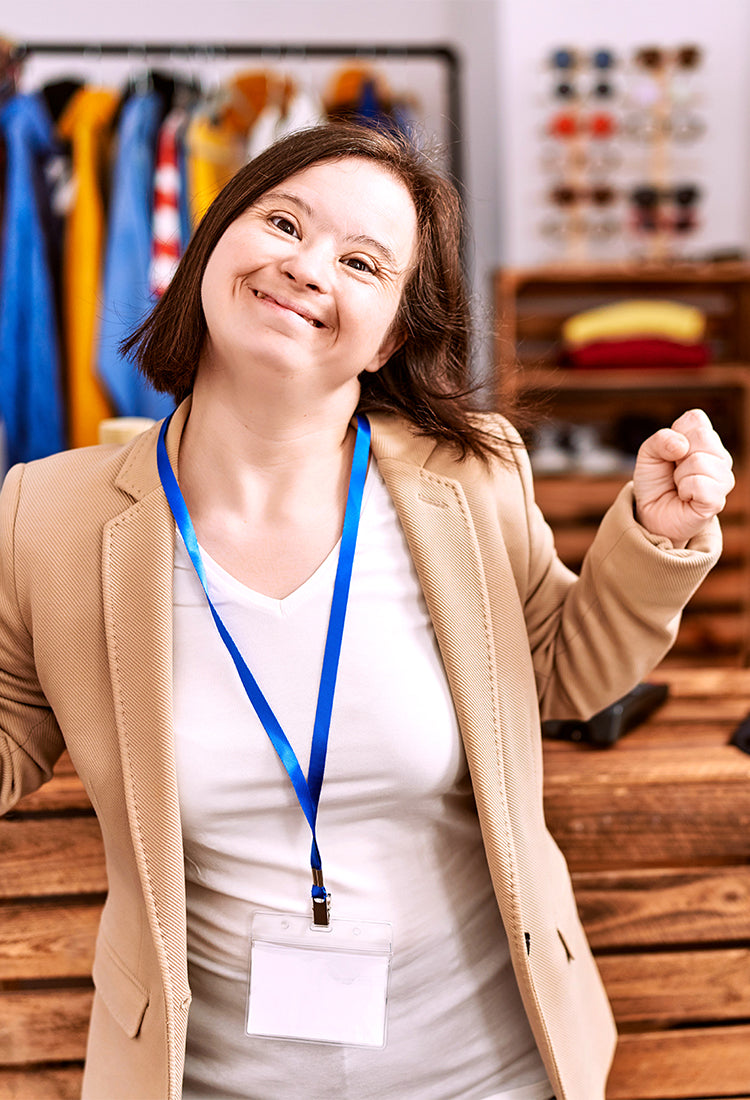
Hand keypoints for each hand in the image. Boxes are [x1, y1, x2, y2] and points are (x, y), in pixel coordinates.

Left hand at [633, 409, 733, 545]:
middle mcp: (720, 456)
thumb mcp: (648, 454)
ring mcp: (723, 479)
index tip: (670, 452)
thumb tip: (681, 445)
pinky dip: (685, 490)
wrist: (651, 514)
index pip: (696, 419)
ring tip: (679, 485)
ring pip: (700, 461)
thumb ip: (660, 440)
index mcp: (705, 439)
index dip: (675, 433)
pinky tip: (685, 496)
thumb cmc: (655, 481)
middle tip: (674, 470)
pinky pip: (701, 484)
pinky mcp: (718, 500)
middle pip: (702, 436)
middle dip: (677, 455)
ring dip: (679, 475)